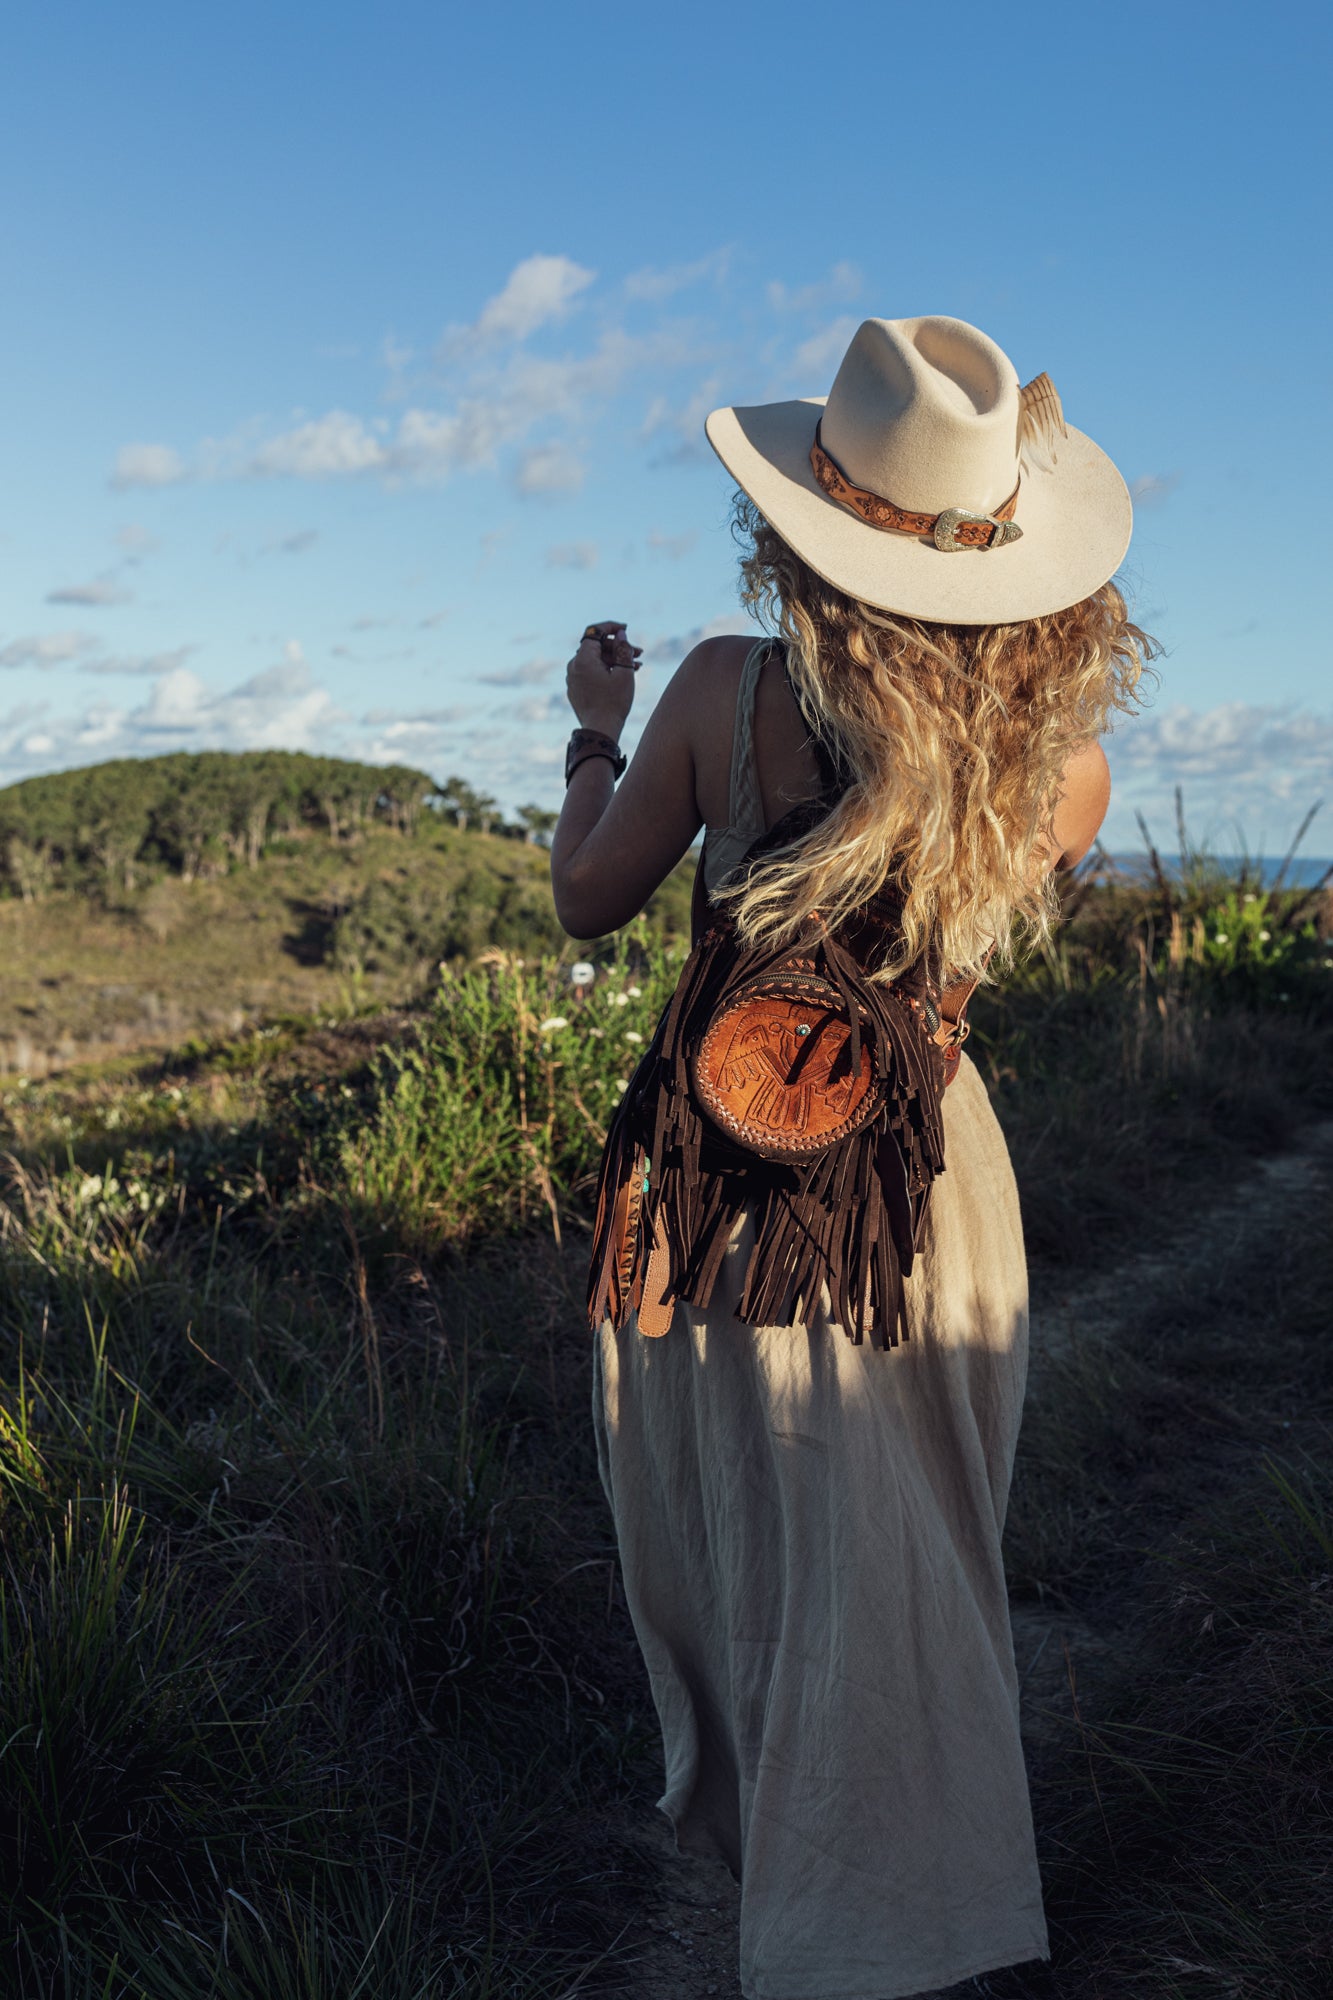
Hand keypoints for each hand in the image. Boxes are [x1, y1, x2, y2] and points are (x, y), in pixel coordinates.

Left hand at [566, 621, 639, 735]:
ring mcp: (573, 679)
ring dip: (615, 660)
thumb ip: (623, 650)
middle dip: (618, 647)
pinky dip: (606, 671)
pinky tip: (622, 676)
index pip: (594, 632)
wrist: (600, 730)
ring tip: (637, 665)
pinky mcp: (576, 690)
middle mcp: (573, 666)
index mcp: (583, 659)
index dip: (611, 627)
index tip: (625, 628)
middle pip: (597, 648)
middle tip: (640, 652)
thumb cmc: (614, 702)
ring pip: (595, 661)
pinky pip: (590, 673)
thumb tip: (620, 634)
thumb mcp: (624, 673)